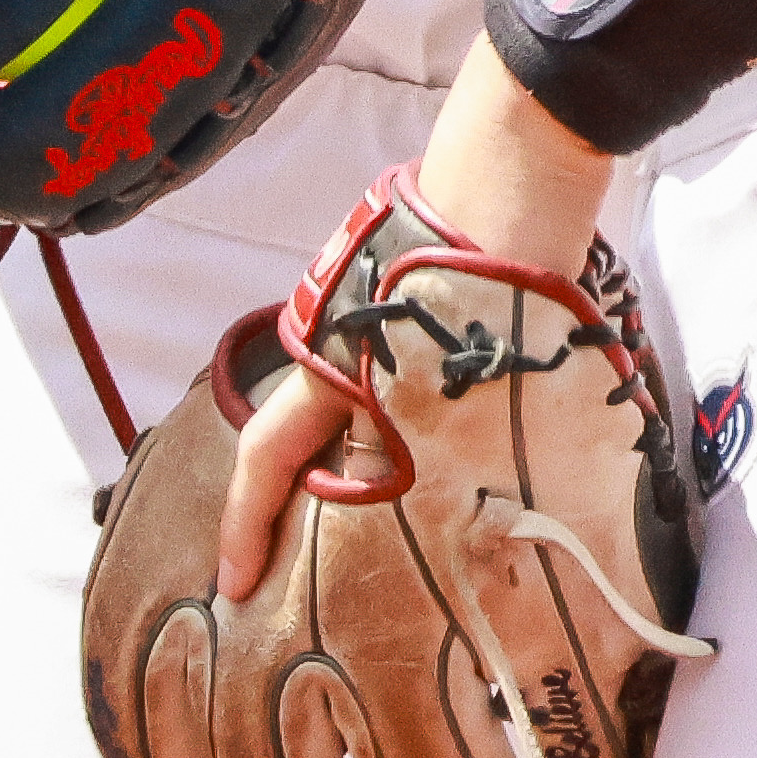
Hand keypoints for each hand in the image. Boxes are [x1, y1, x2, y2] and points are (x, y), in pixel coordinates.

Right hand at [210, 50, 621, 596]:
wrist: (523, 170)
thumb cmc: (483, 270)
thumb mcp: (456, 377)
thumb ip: (440, 450)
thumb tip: (442, 521)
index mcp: (332, 366)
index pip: (268, 459)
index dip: (246, 528)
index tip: (233, 587)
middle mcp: (345, 346)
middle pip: (306, 442)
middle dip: (298, 511)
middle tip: (309, 582)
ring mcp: (382, 322)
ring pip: (358, 416)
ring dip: (364, 472)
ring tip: (390, 543)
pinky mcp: (425, 306)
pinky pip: (403, 387)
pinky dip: (411, 431)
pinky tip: (449, 468)